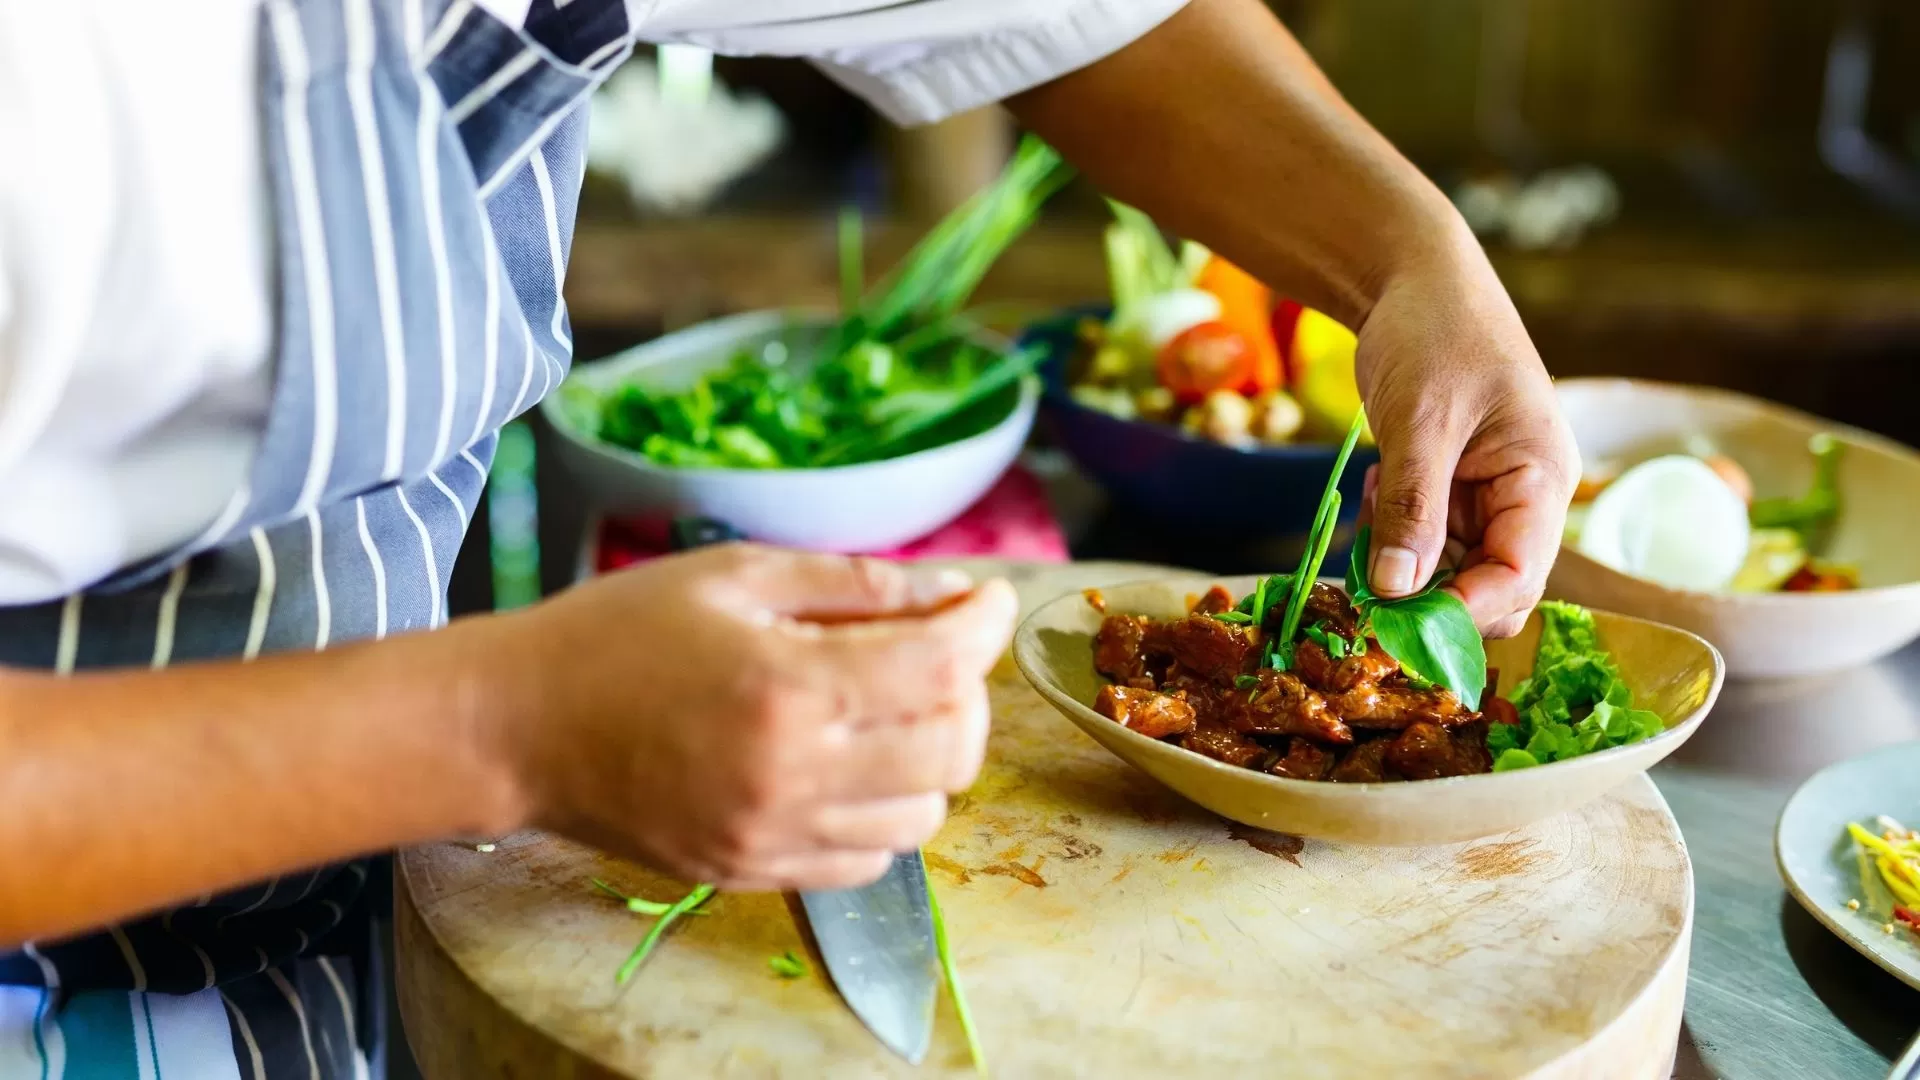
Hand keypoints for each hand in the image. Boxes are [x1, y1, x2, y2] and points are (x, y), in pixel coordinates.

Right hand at [485, 544, 1015, 889]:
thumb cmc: (618, 633)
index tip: (988, 597)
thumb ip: (852, 583)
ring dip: (930, 758)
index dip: (984, 623)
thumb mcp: (735, 576)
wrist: (520, 726)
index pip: (942, 666)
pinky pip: (869, 861)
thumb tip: (949, 593)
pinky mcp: (753, 872)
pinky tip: (850, 763)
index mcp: (788, 686)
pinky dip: (885, 811)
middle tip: (935, 650)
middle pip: (952, 749)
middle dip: (965, 691)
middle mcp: (791, 774)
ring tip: (889, 709)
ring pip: (924, 816)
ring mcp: (773, 835)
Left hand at [1354, 242, 1578, 637]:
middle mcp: (1524, 497)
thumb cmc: (1433, 332)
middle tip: (1370, 575)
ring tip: (1380, 493)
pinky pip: (1425, 540)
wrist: (1410, 279)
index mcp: (1542, 478)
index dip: (1466, 610)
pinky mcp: (1451, 489)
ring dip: (1404, 557)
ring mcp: (1487, 495)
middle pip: (1488, 585)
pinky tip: (1380, 481)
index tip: (1403, 626)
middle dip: (1429, 592)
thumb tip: (1398, 592)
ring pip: (1450, 569)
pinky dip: (1393, 530)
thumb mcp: (1421, 422)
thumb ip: (1414, 509)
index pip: (1519, 576)